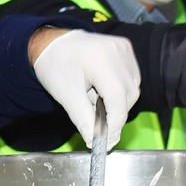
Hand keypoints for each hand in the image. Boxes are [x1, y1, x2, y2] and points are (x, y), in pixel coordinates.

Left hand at [31, 28, 140, 143]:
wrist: (52, 43)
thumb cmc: (56, 67)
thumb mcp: (66, 95)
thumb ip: (83, 119)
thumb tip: (95, 141)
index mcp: (99, 59)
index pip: (117, 97)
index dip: (114, 121)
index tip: (105, 139)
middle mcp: (117, 50)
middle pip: (128, 94)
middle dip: (115, 113)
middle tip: (95, 120)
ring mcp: (123, 48)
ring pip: (133, 88)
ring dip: (118, 102)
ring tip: (95, 98)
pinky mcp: (126, 48)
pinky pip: (132, 78)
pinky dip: (121, 90)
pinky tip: (103, 88)